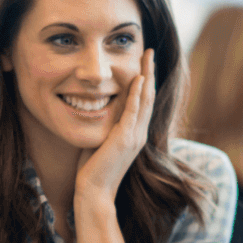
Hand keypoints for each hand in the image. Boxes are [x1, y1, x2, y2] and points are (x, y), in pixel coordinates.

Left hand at [76, 49, 155, 199]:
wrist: (94, 191)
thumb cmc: (93, 169)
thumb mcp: (100, 140)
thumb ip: (104, 125)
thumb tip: (95, 108)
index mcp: (134, 133)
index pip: (142, 101)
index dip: (144, 80)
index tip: (143, 62)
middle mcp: (139, 133)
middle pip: (148, 96)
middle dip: (149, 72)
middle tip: (149, 51)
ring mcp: (134, 136)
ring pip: (144, 99)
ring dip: (146, 76)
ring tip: (147, 56)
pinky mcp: (125, 139)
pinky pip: (133, 111)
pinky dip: (137, 94)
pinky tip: (139, 78)